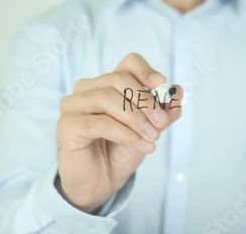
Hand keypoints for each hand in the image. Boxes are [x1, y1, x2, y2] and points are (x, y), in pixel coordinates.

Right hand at [55, 53, 182, 212]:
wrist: (102, 182)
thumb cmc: (121, 151)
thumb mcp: (149, 129)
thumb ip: (163, 111)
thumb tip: (178, 91)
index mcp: (108, 83)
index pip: (128, 63)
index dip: (146, 71)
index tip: (162, 85)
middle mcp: (87, 89)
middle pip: (118, 79)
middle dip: (145, 101)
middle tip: (162, 122)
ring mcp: (73, 105)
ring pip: (107, 98)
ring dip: (136, 118)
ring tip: (153, 136)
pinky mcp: (67, 125)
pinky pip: (100, 123)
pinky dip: (126, 134)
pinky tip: (142, 146)